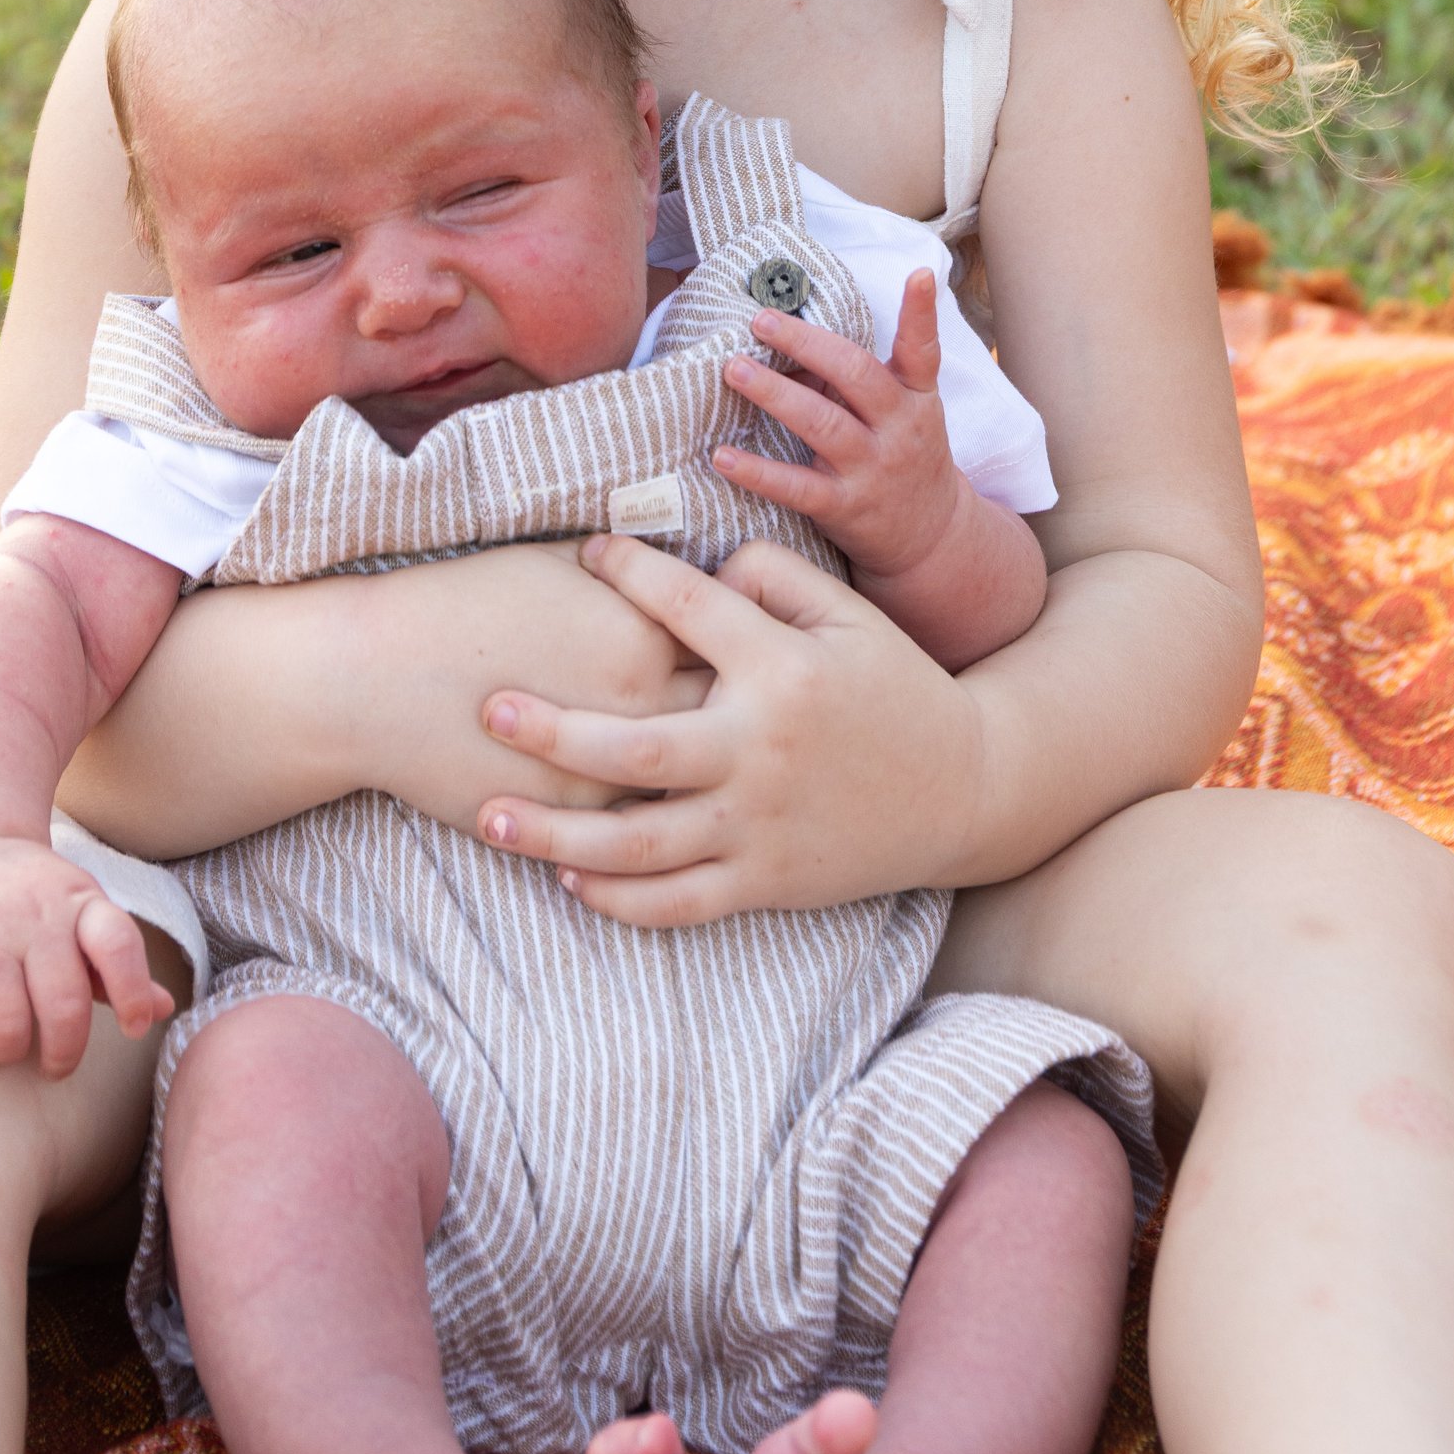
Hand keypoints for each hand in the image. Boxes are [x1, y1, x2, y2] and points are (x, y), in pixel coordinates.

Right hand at [0, 836, 176, 1074]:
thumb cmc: (33, 898)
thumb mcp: (82, 912)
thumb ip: (117, 964)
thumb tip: (165, 1009)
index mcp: (80, 903)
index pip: (118, 944)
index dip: (133, 992)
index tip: (134, 1028)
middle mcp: (33, 915)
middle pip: (63, 1007)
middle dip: (64, 1054)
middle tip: (57, 1064)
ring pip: (5, 1027)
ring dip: (9, 1051)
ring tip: (9, 1042)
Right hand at [68, 543, 711, 856]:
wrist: (378, 678)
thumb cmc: (467, 603)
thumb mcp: (558, 566)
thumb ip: (632, 580)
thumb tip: (687, 582)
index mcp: (642, 638)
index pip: (735, 647)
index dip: (754, 649)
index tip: (765, 644)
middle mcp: (638, 714)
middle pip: (734, 725)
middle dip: (756, 722)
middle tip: (774, 713)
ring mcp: (609, 780)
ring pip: (697, 791)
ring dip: (718, 779)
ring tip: (735, 766)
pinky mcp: (573, 825)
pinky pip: (641, 827)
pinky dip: (661, 815)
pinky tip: (674, 805)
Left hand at [472, 533, 981, 925]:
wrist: (966, 788)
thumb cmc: (894, 687)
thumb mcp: (847, 612)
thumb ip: (770, 576)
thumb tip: (696, 572)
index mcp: (779, 670)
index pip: (684, 610)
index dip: (630, 572)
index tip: (586, 552)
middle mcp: (759, 751)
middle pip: (634, 750)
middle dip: (551, 733)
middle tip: (487, 710)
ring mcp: (759, 826)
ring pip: (638, 844)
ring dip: (556, 836)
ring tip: (489, 818)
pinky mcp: (766, 882)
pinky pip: (678, 902)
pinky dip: (618, 898)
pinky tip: (568, 880)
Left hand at [712, 270, 961, 592]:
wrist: (932, 539)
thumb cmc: (904, 456)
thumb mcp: (901, 413)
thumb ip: (856, 379)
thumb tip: (787, 343)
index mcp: (915, 398)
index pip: (922, 352)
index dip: (922, 313)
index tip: (919, 275)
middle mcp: (899, 430)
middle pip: (856, 376)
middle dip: (807, 344)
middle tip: (760, 320)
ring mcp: (872, 470)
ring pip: (822, 425)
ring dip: (775, 394)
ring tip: (733, 368)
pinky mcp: (844, 508)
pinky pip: (795, 487)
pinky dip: (757, 472)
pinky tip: (723, 455)